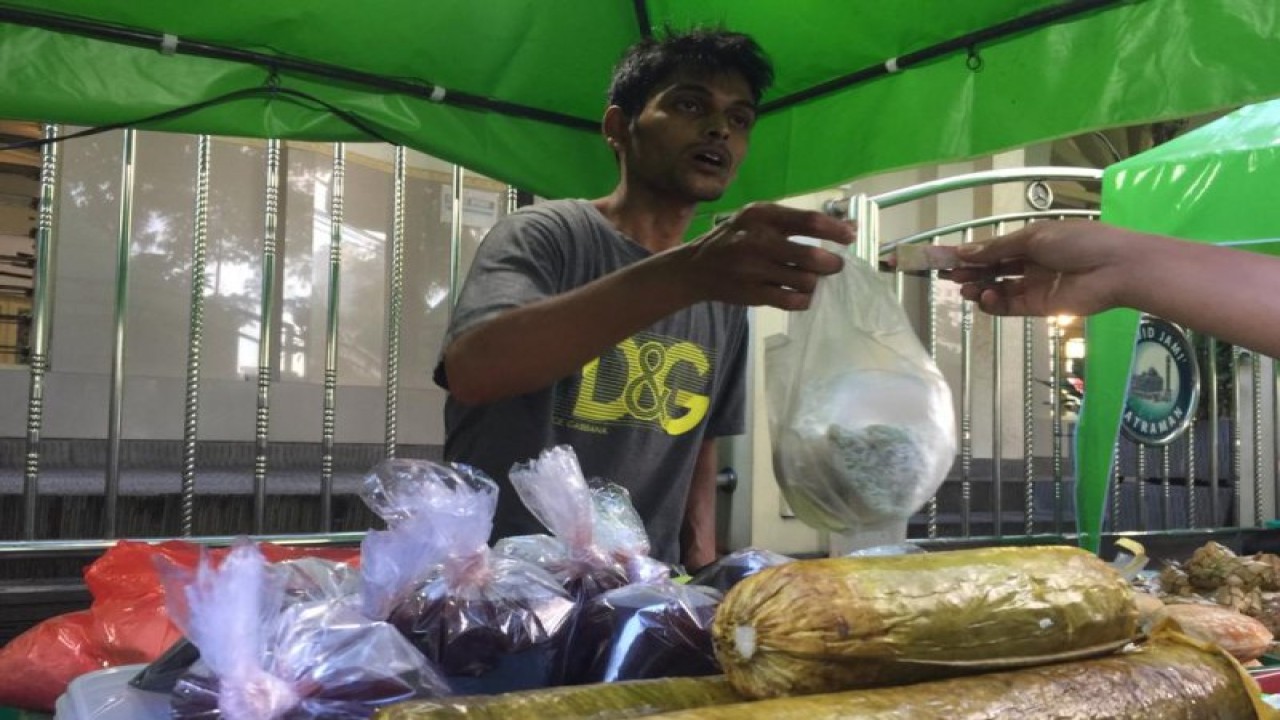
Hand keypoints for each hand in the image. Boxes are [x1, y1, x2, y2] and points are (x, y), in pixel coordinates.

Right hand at [675, 203, 854, 310]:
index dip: (836, 230)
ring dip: (816, 282)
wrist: (695, 267)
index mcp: (761, 216)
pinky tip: (801, 294)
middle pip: (812, 256)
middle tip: (834, 265)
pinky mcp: (752, 294)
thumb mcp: (758, 218)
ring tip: (812, 279)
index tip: (850, 237)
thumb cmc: (735, 238)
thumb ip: (797, 221)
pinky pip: (792, 301)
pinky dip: (804, 299)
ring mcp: (754, 270)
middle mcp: (758, 241)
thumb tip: (848, 227)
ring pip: (806, 281)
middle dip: (832, 263)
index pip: (810, 221)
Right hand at [946, 220, 1142, 317]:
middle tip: (947, 277)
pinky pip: (1010, 307)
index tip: (943, 257)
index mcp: (1030, 241)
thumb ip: (998, 248)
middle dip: (970, 272)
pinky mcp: (1039, 308)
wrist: (1115, 268)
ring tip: (965, 289)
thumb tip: (965, 251)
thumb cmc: (1079, 242)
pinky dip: (995, 304)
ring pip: (998, 289)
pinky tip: (986, 299)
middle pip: (992, 270)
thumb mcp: (1034, 237)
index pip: (992, 248)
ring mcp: (1034, 287)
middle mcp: (1030, 264)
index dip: (968, 253)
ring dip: (980, 289)